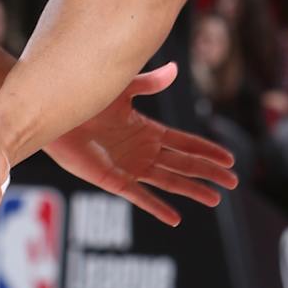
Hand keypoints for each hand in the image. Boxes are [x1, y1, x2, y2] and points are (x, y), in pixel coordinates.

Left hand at [45, 63, 236, 230]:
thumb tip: (176, 69)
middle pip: (184, 164)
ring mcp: (130, 167)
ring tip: (215, 199)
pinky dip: (157, 207)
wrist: (54, 116)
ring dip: (192, 190)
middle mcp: (143, 151)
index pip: (185, 143)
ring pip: (169, 181)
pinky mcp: (114, 180)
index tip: (229, 159)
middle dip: (208, 172)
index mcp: (147, 130)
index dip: (207, 151)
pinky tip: (175, 218)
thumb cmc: (84, 100)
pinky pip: (140, 196)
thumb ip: (150, 82)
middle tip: (233, 182)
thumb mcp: (123, 89)